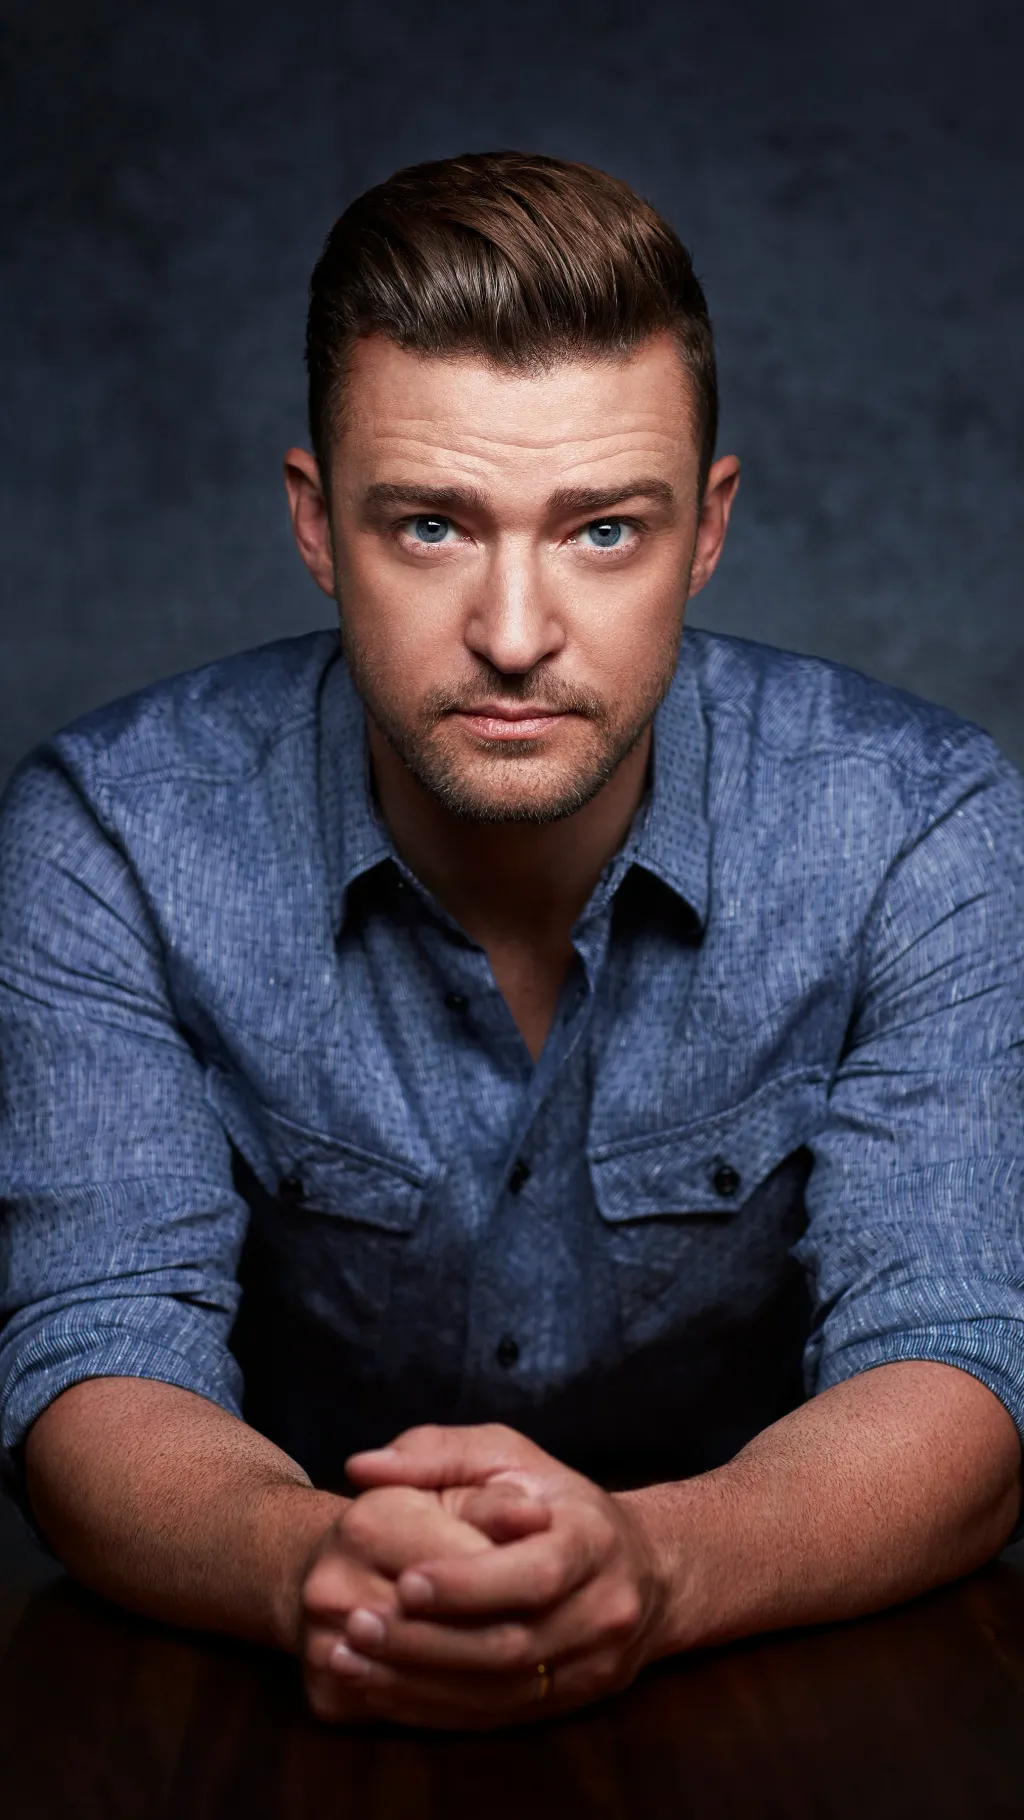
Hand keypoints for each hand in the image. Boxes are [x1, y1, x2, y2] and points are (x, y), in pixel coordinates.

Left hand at [330, 1424, 671, 1727]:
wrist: (645, 1570)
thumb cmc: (556, 1499)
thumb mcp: (507, 1455)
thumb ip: (434, 1453)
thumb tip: (362, 1466)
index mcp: (594, 1540)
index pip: (537, 1573)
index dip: (470, 1584)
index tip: (405, 1580)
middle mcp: (603, 1611)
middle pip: (513, 1643)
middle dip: (428, 1639)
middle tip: (357, 1625)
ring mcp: (590, 1666)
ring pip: (499, 1691)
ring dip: (418, 1680)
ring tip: (352, 1658)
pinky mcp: (568, 1704)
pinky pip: (495, 1717)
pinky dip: (433, 1708)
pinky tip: (380, 1689)